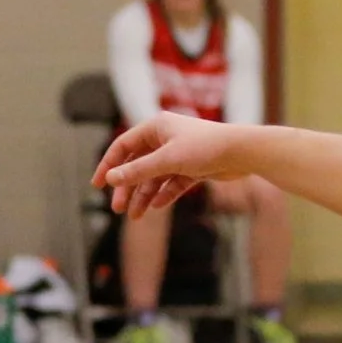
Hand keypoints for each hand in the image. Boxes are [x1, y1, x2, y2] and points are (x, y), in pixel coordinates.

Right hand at [93, 112, 241, 215]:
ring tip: (136, 215)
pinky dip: (163, 195)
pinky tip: (155, 207)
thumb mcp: (166, 161)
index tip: (97, 185)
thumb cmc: (206, 148)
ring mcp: (179, 153)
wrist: (244, 152)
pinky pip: (171, 183)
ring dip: (144, 195)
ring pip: (154, 177)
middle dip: (127, 188)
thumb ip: (137, 171)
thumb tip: (110, 179)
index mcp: (156, 127)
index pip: (123, 146)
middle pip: (137, 165)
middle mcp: (165, 138)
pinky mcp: (193, 167)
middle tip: (117, 208)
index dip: (108, 166)